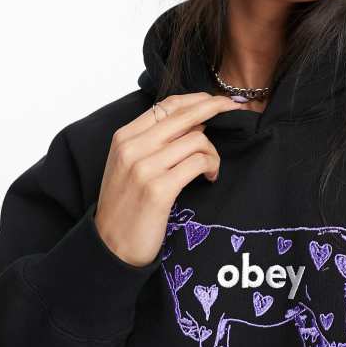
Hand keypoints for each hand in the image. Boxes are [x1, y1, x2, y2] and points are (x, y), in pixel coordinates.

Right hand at [94, 92, 244, 266]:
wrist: (109, 247)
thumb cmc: (125, 206)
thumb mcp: (129, 165)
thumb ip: (154, 141)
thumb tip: (195, 123)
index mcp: (124, 137)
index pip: (167, 104)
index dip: (197, 99)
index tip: (218, 100)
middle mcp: (132, 147)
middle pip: (185, 115)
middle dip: (216, 108)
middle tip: (236, 109)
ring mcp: (144, 167)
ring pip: (197, 140)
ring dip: (213, 153)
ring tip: (211, 168)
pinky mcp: (158, 189)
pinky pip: (199, 163)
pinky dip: (212, 167)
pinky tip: (210, 178)